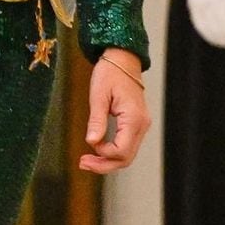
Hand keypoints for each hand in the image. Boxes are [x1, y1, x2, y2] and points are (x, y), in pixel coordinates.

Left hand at [80, 48, 149, 173]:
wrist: (123, 59)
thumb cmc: (110, 73)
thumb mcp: (98, 95)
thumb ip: (97, 120)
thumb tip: (92, 142)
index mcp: (134, 118)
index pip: (121, 151)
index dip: (103, 154)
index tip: (89, 144)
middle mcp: (142, 125)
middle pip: (126, 158)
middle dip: (104, 165)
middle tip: (83, 163)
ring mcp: (141, 125)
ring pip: (127, 155)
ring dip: (108, 161)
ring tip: (87, 160)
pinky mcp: (137, 124)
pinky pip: (127, 145)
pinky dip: (113, 152)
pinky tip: (98, 150)